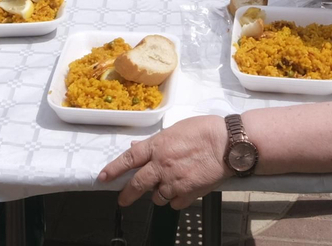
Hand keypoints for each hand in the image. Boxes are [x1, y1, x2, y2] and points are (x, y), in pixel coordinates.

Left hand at [98, 115, 229, 208]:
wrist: (228, 144)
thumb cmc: (205, 131)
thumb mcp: (176, 129)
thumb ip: (156, 141)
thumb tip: (138, 147)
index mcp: (157, 146)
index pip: (128, 159)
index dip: (113, 169)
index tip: (103, 177)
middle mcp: (162, 165)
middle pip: (137, 184)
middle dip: (127, 194)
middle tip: (123, 200)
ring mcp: (174, 181)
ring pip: (156, 197)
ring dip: (158, 194)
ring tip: (167, 187)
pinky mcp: (188, 193)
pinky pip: (175, 203)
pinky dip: (176, 200)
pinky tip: (183, 191)